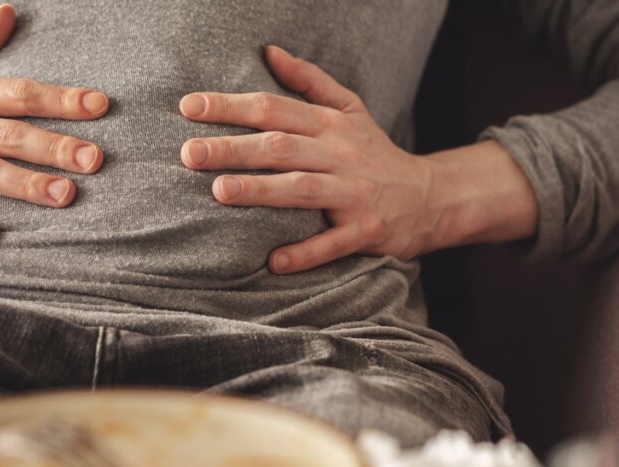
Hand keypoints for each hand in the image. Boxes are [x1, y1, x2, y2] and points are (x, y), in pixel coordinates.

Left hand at [178, 46, 536, 273]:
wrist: (430, 197)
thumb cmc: (374, 153)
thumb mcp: (349, 109)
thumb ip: (308, 81)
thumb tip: (269, 52)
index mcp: (329, 125)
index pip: (273, 109)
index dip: (230, 106)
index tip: (188, 108)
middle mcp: (339, 155)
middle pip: (280, 147)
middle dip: (232, 148)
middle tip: (188, 153)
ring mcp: (352, 194)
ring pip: (301, 189)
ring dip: (260, 191)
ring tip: (220, 191)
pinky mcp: (365, 231)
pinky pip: (331, 243)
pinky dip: (304, 253)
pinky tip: (273, 262)